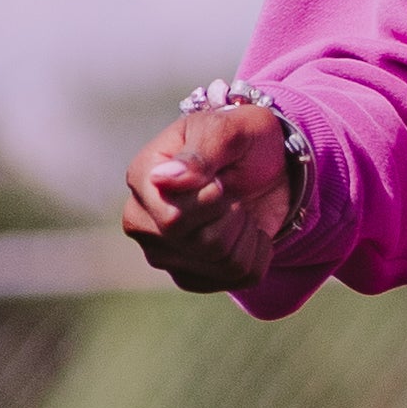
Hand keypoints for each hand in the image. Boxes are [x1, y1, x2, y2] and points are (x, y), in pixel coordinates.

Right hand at [123, 93, 293, 289]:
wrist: (264, 164)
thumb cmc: (241, 140)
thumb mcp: (230, 130)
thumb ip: (201, 151)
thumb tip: (164, 179)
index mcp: (143, 178)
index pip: (174, 217)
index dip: (214, 200)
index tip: (221, 177)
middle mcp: (142, 221)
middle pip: (203, 244)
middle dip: (235, 215)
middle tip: (231, 190)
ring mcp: (162, 254)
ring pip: (224, 262)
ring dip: (248, 232)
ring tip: (238, 207)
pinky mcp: (189, 276)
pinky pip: (239, 278)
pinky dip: (258, 252)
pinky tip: (244, 230)